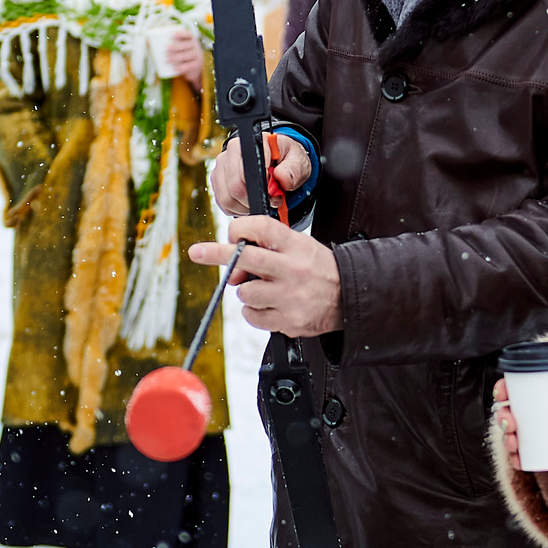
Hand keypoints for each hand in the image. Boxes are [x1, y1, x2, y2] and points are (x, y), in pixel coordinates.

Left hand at [153, 25, 203, 85]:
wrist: (194, 68)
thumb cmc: (182, 54)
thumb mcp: (179, 47)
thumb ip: (167, 42)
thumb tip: (147, 38)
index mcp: (190, 39)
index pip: (188, 34)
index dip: (180, 33)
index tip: (171, 35)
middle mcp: (195, 46)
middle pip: (187, 45)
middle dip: (176, 47)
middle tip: (165, 50)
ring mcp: (197, 56)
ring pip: (187, 55)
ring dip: (177, 57)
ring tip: (167, 60)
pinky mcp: (196, 66)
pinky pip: (190, 66)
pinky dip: (182, 67)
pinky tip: (175, 68)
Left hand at [187, 214, 339, 335]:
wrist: (350, 297)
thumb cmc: (319, 269)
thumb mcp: (300, 246)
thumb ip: (268, 249)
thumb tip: (232, 263)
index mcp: (295, 246)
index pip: (260, 228)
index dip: (239, 229)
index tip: (230, 234)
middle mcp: (292, 269)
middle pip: (245, 258)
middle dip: (216, 253)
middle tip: (197, 252)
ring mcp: (290, 296)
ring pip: (245, 292)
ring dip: (247, 292)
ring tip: (265, 290)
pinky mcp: (289, 320)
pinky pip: (253, 316)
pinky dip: (254, 312)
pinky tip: (269, 306)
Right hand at [210, 133, 312, 217]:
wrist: (278, 161)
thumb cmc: (286, 159)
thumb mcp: (298, 162)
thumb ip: (293, 170)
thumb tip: (281, 177)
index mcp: (252, 143)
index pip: (248, 168)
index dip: (262, 186)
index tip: (274, 190)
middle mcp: (232, 152)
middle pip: (235, 186)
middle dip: (255, 199)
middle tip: (270, 199)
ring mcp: (222, 167)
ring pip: (228, 198)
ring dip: (246, 205)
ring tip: (260, 199)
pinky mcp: (217, 181)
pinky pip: (224, 204)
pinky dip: (239, 208)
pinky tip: (250, 201)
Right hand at [492, 372, 547, 463]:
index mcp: (537, 394)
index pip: (512, 387)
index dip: (501, 389)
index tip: (501, 395)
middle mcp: (528, 413)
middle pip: (506, 412)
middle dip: (502, 418)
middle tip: (512, 424)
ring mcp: (530, 433)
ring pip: (509, 434)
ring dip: (506, 439)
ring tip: (515, 444)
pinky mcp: (534, 451)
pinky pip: (519, 456)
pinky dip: (516, 460)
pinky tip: (519, 461)